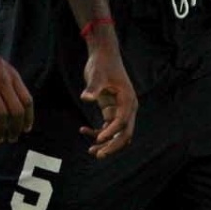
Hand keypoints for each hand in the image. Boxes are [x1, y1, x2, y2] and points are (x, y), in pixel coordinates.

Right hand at [0, 27, 34, 142]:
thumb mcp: (0, 66)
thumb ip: (8, 82)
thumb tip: (15, 105)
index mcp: (12, 74)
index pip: (27, 100)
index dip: (28, 118)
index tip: (26, 129)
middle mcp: (3, 79)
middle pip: (16, 110)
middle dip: (16, 128)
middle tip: (12, 138)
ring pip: (1, 114)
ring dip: (1, 130)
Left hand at [79, 38, 136, 158]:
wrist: (103, 54)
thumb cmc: (102, 63)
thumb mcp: (96, 75)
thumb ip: (93, 88)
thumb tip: (86, 98)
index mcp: (128, 100)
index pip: (122, 122)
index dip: (111, 132)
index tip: (98, 139)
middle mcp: (128, 107)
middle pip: (125, 133)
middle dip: (113, 146)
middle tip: (98, 155)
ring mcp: (120, 110)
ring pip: (117, 134)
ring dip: (106, 144)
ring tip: (91, 151)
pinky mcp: (111, 110)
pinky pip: (107, 127)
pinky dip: (98, 132)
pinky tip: (82, 130)